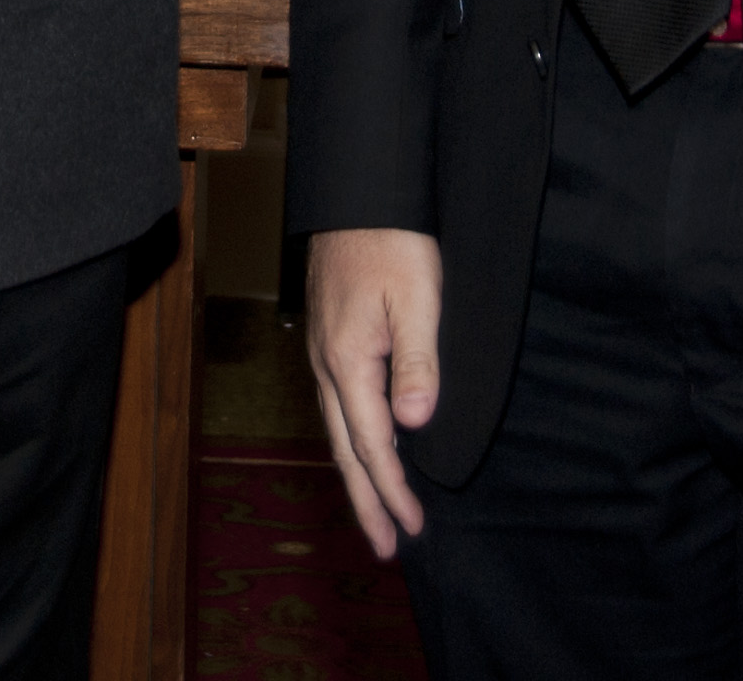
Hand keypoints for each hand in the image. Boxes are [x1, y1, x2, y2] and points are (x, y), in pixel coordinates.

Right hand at [303, 227, 442, 558]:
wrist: (360, 193)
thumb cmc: (392, 240)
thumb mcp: (418, 298)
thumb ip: (417, 361)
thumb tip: (412, 424)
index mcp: (347, 361)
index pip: (371, 443)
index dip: (393, 490)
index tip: (412, 530)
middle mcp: (327, 364)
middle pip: (345, 448)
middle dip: (367, 501)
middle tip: (386, 548)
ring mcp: (324, 352)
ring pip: (339, 429)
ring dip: (360, 475)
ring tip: (377, 513)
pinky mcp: (331, 339)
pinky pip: (339, 406)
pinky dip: (353, 441)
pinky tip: (366, 447)